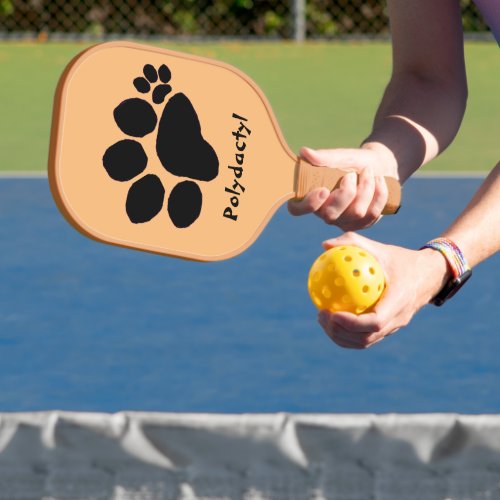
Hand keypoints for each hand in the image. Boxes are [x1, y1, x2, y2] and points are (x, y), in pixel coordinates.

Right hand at [288, 145, 396, 230]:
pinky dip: (379, 193)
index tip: (323, 189)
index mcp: (311, 196)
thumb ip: (324, 157)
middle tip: (352, 174)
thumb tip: (304, 152)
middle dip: (346, 192)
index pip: (297, 209)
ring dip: (366, 188)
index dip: (308, 204)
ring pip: (356, 213)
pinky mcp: (362, 224)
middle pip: (330, 215)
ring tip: (368, 172)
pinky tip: (379, 181)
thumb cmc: (353, 161)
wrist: (379, 166)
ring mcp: (343, 221)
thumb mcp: (341, 157)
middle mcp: (324, 213)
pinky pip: (372, 214)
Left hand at [316, 232, 449, 348]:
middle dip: (340, 332)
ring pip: (365, 342)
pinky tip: (331, 318)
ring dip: (341, 336)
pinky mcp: (389, 329)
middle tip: (321, 315)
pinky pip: (366, 337)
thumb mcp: (380, 248)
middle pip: (366, 338)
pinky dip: (347, 333)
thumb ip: (353, 243)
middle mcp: (398, 319)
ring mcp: (394, 327)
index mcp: (399, 301)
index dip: (352, 323)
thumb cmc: (401, 259)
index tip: (332, 313)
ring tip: (322, 319)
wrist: (429, 275)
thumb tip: (324, 245)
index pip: (375, 322)